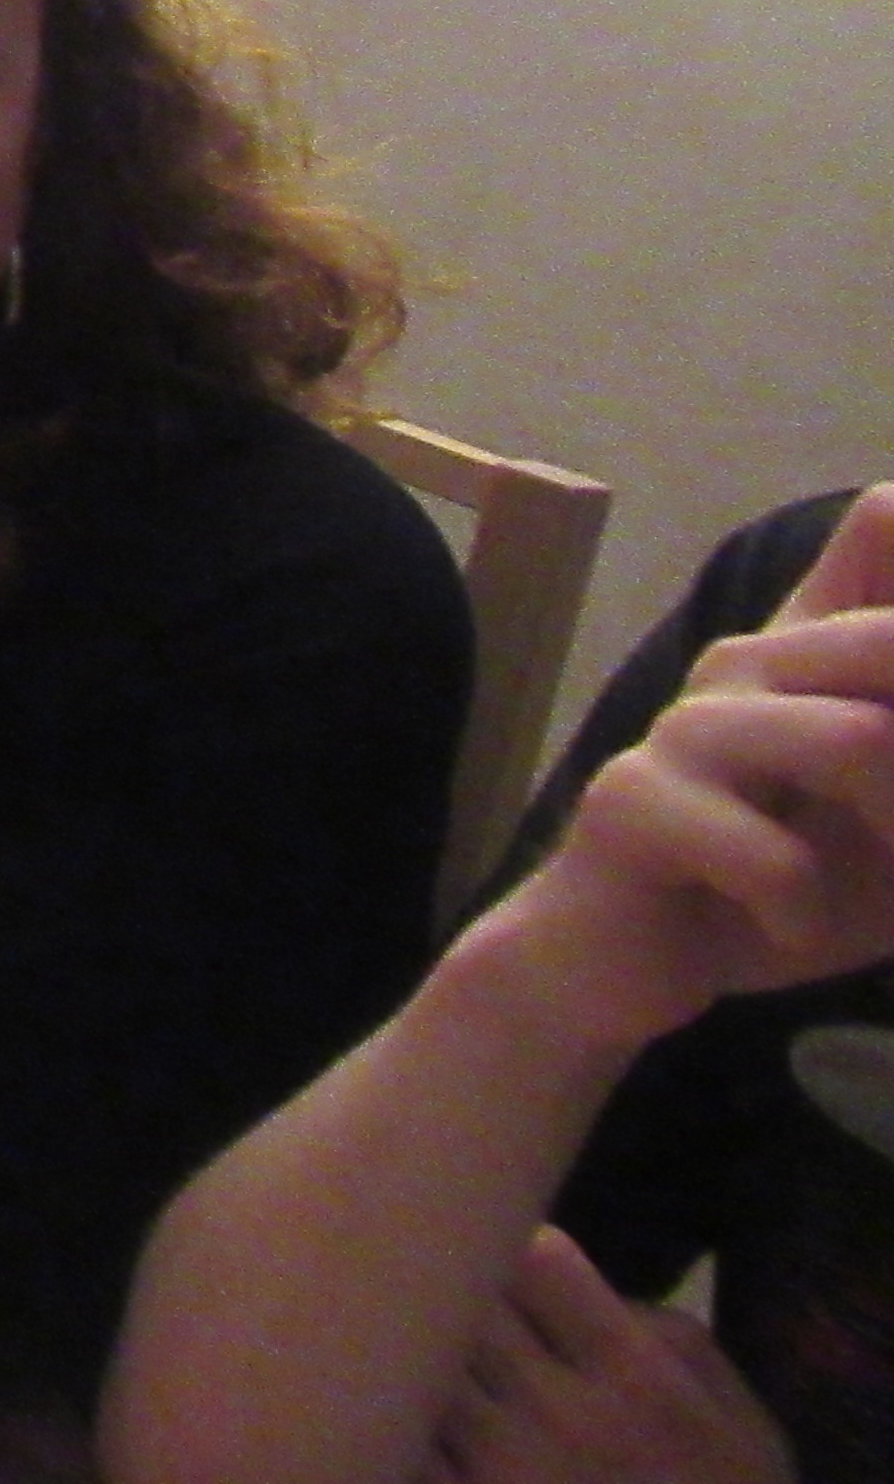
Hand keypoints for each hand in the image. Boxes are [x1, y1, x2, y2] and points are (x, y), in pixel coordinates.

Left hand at [420, 1231, 851, 1483]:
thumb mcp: (754, 1441)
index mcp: (639, 1381)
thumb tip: (608, 1294)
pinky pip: (402, 1439)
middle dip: (463, 1289)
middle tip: (459, 1299)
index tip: (520, 1267)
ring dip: (424, 1349)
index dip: (520, 1247)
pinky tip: (406, 1414)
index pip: (538, 1257)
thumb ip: (684, 1349)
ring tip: (421, 1346)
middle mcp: (559, 1412)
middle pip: (466, 1299)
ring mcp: (498, 1470)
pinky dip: (402, 1418)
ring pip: (423, 1361)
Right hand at [490, 496, 893, 1057]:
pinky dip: (807, 917)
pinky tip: (780, 928)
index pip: (885, 521)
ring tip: (863, 891)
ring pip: (861, 742)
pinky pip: (776, 859)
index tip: (891, 708)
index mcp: (814, 650)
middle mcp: (749, 663)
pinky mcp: (633, 799)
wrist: (617, 962)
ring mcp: (686, 726)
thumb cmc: (778, 890)